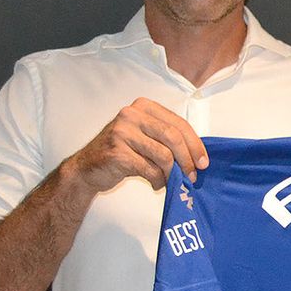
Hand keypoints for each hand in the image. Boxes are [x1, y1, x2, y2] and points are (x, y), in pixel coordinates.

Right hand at [64, 98, 206, 193]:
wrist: (86, 168)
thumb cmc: (122, 152)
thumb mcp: (145, 137)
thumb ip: (168, 139)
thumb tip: (198, 156)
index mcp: (143, 107)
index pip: (178, 123)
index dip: (195, 144)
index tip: (203, 162)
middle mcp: (132, 114)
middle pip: (173, 137)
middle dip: (187, 159)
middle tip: (192, 175)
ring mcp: (122, 132)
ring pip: (163, 155)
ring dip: (172, 173)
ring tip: (171, 182)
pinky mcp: (117, 152)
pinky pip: (149, 169)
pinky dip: (158, 180)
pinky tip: (156, 184)